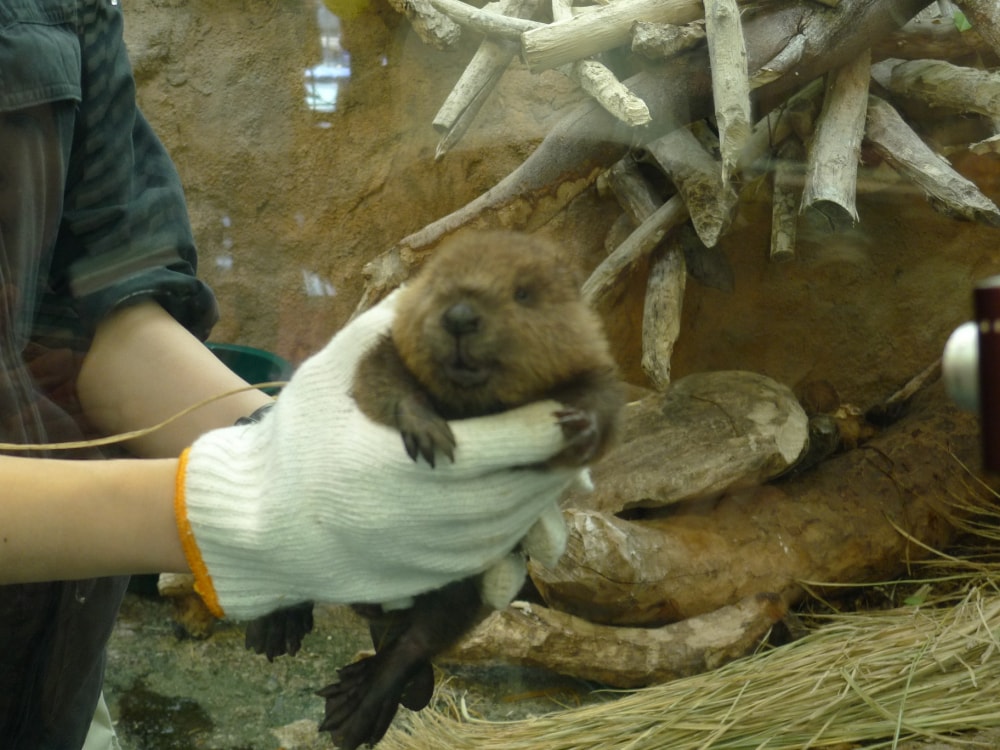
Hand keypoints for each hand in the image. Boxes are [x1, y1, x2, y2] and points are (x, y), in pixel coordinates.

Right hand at [174, 293, 580, 619]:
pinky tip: (522, 489)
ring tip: (560, 452)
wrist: (260, 528)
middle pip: (517, 493)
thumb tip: (428, 288)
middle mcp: (416, 522)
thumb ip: (380, 330)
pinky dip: (517, 520)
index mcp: (392, 467)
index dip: (542, 430)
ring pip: (512, 526)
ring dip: (543, 490)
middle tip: (582, 424)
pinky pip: (493, 552)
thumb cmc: (294, 443)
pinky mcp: (428, 581)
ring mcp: (425, 559)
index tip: (577, 408)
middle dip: (556, 459)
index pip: (494, 452)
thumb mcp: (326, 375)